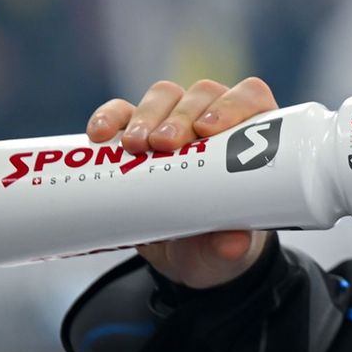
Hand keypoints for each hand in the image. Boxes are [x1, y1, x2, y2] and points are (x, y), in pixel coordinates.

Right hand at [86, 77, 278, 287]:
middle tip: (165, 143)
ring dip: (147, 115)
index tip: (209, 129)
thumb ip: (232, 248)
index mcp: (251, 137)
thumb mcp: (226, 251)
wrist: (183, 256)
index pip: (250, 98)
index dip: (233, 104)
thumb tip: (232, 244)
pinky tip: (99, 134)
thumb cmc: (218, 241)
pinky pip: (121, 113)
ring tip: (134, 146)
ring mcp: (174, 122)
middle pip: (202, 94)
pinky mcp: (137, 134)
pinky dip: (110, 117)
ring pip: (164, 96)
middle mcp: (214, 121)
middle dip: (182, 115)